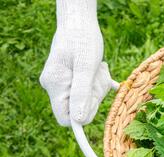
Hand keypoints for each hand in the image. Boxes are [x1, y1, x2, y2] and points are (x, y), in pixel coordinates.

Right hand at [40, 0, 118, 126]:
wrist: (79, 22)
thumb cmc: (83, 40)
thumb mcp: (86, 67)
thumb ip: (82, 94)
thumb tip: (79, 121)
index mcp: (55, 86)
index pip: (67, 119)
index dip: (84, 114)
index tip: (95, 97)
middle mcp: (55, 87)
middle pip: (80, 109)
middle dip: (95, 95)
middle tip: (98, 74)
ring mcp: (63, 84)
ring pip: (86, 100)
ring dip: (98, 86)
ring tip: (98, 67)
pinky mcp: (72, 81)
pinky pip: (88, 91)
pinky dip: (98, 83)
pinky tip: (101, 70)